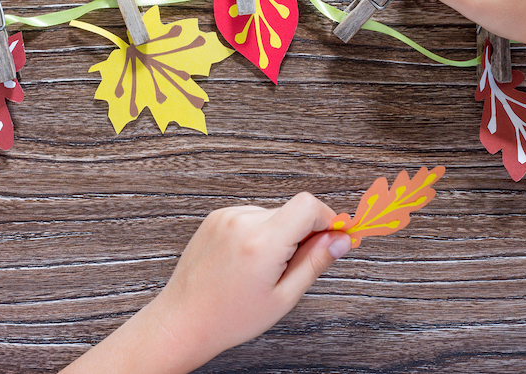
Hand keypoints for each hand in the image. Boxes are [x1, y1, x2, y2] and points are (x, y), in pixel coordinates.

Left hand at [61, 193, 351, 373]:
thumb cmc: (230, 317)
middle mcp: (243, 222)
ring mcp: (226, 216)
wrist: (184, 320)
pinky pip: (252, 216)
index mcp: (262, 242)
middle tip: (294, 266)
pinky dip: (259, 232)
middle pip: (293, 209)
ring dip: (280, 233)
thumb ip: (315, 262)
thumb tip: (342, 239)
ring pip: (273, 213)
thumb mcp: (283, 297)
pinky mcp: (216, 217)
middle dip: (304, 232)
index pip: (309, 205)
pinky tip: (247, 260)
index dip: (328, 219)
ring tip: (264, 268)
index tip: (333, 238)